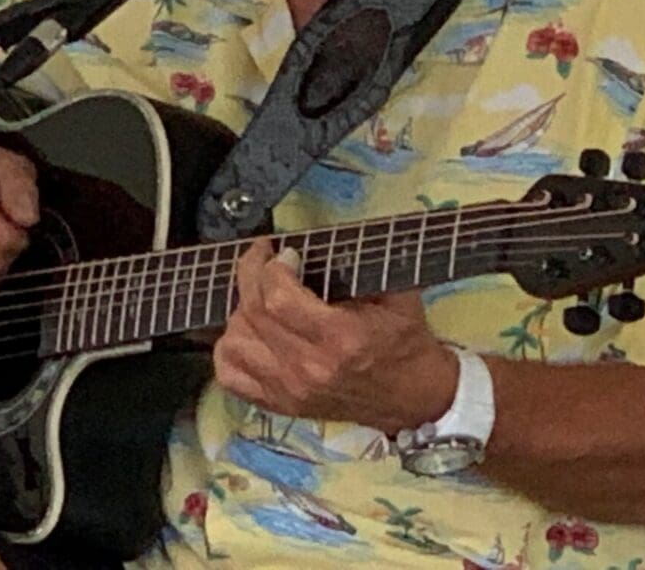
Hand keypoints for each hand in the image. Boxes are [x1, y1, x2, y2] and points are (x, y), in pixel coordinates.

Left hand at [212, 237, 457, 431]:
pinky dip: (229, 349)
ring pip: (234, 343)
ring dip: (240, 312)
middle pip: (252, 314)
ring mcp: (289, 391)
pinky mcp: (280, 405)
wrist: (414, 398)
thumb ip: (360, 266)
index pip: (278, 299)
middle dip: (252, 274)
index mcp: (340, 339)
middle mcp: (308, 369)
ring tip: (260, 297)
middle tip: (265, 258)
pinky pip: (230, 376)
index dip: (272, 267)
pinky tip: (249, 331)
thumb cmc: (406, 341)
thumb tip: (320, 239)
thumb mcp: (398, 294)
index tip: (286, 253)